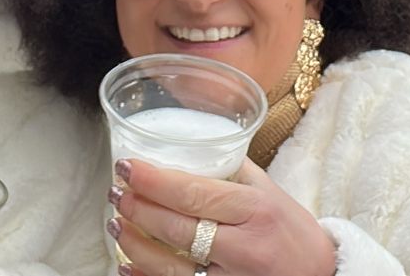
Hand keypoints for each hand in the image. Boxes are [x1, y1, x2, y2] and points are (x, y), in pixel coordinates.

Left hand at [108, 157, 336, 275]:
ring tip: (116, 224)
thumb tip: (190, 145)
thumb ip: (233, 171)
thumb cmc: (293, 233)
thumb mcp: (271, 194)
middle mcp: (245, 248)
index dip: (155, 181)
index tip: (128, 167)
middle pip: (177, 229)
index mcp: (257, 210)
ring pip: (169, 267)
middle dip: (138, 208)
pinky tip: (128, 263)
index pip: (196, 194)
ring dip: (134, 245)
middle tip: (117, 192)